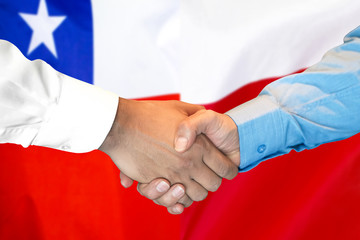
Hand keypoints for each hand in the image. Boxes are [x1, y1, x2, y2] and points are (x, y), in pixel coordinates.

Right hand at [100, 99, 237, 201]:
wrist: (120, 124)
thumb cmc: (149, 113)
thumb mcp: (180, 108)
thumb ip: (197, 115)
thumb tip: (205, 123)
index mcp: (200, 146)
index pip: (225, 168)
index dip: (229, 170)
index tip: (225, 169)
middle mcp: (189, 163)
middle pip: (213, 185)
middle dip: (213, 181)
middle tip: (206, 174)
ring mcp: (172, 175)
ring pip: (196, 196)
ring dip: (196, 191)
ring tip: (191, 182)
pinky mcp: (155, 183)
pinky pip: (174, 202)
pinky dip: (178, 202)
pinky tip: (177, 192)